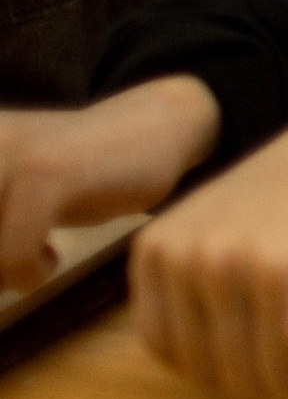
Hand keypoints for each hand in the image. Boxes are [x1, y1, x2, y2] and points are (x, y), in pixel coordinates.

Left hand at [0, 76, 218, 289]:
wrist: (161, 128)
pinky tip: (53, 258)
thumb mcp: (11, 194)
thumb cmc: (84, 173)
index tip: (8, 256)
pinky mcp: (45, 172)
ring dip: (4, 270)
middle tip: (17, 264)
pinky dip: (29, 270)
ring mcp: (7, 152)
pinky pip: (12, 253)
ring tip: (34, 258)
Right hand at [130, 119, 287, 398]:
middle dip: (279, 372)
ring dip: (232, 364)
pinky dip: (189, 348)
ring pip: (192, 365)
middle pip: (236, 376)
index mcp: (276, 269)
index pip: (282, 378)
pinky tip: (229, 324)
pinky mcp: (149, 248)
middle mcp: (215, 259)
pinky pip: (154, 336)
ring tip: (274, 331)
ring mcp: (175, 252)